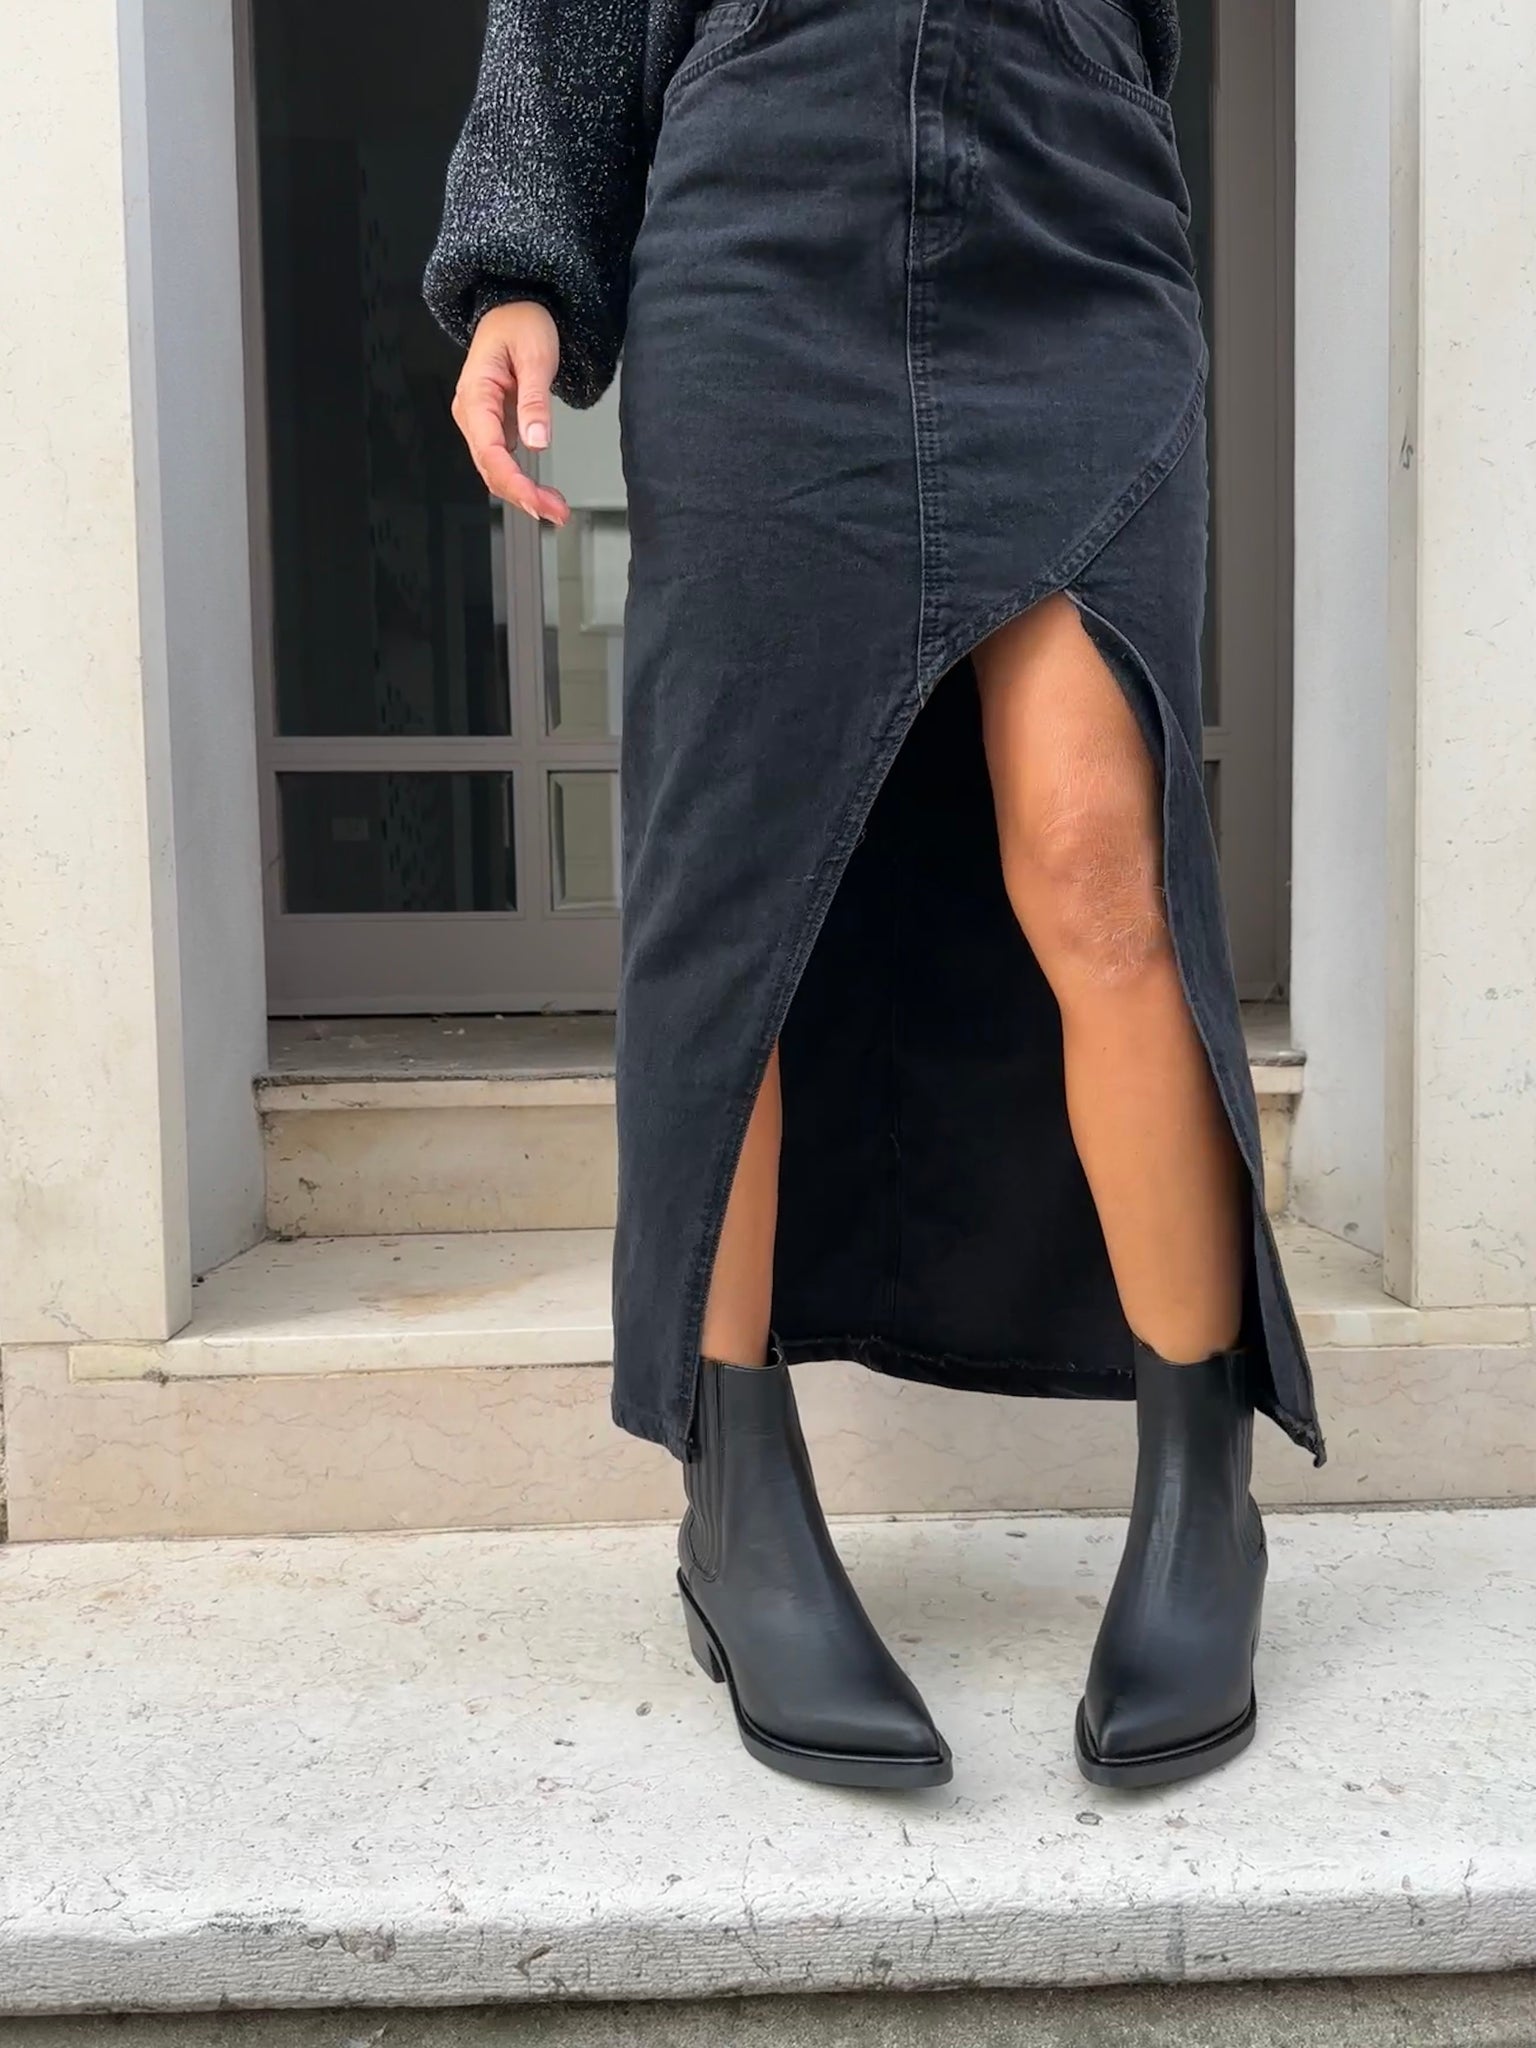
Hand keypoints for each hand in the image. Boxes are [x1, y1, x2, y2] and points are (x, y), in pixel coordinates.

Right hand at [451, 301, 570, 524]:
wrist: (512, 306)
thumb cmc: (521, 322)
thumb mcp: (535, 356)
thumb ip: (535, 400)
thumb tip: (536, 441)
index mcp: (475, 395)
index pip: (489, 452)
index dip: (514, 483)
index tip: (539, 503)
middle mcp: (470, 412)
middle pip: (490, 468)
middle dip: (522, 496)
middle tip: (557, 514)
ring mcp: (479, 420)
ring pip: (494, 469)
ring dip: (522, 493)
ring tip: (555, 508)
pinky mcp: (492, 424)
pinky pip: (501, 460)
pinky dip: (521, 480)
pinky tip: (542, 493)